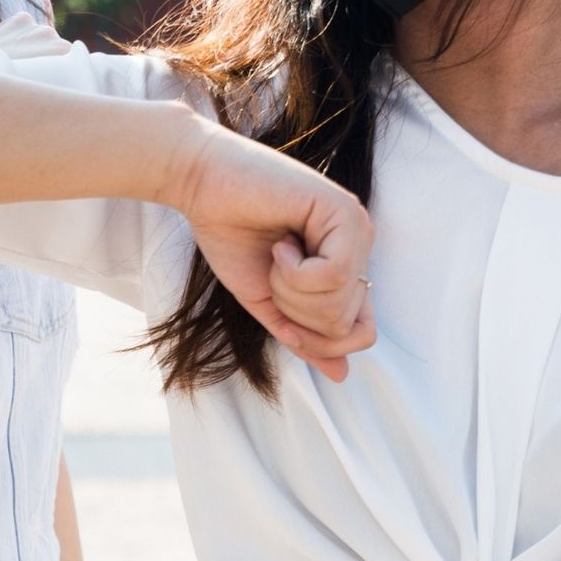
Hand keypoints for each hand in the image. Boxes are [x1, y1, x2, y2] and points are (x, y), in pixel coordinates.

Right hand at [164, 121, 376, 381]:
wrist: (200, 185)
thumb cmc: (228, 233)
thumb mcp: (267, 299)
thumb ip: (302, 334)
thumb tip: (342, 375)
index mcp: (346, 265)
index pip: (359, 332)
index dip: (316, 337)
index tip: (279, 303)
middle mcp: (360, 246)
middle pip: (345, 325)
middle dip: (295, 310)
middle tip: (272, 270)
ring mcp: (357, 229)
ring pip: (339, 305)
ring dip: (290, 290)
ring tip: (276, 254)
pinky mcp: (344, 213)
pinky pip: (331, 277)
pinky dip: (293, 271)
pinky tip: (281, 243)